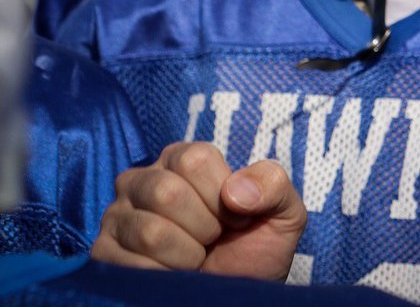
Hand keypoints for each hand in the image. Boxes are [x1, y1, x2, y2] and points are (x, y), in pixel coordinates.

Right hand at [92, 142, 306, 279]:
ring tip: (195, 257)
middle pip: (166, 193)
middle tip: (212, 239)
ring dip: (186, 255)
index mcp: (182, 159)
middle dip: (205, 226)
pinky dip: (162, 276)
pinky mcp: (103, 254)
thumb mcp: (283, 212)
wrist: (238, 293)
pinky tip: (171, 274)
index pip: (194, 160)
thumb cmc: (256, 247)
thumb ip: (273, 185)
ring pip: (150, 232)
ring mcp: (117, 217)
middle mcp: (142, 180)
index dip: (223, 194)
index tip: (234, 215)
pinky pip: (128, 265)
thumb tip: (234, 193)